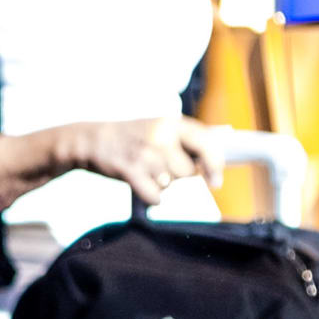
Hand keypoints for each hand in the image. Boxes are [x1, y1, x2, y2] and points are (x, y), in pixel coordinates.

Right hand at [58, 112, 224, 204]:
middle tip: (159, 165)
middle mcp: (161, 136)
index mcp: (173, 123)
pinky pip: (154, 195)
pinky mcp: (129, 170)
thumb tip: (226, 139)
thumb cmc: (134, 136)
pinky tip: (141, 183)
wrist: (92, 139)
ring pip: (170, 183)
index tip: (216, 182)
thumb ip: (190, 135)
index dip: (215, 164)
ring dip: (161, 184)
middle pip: (187, 171)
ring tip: (147, 171)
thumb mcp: (161, 127)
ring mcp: (144, 153)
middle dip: (177, 174)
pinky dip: (150, 196)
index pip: (206, 143)